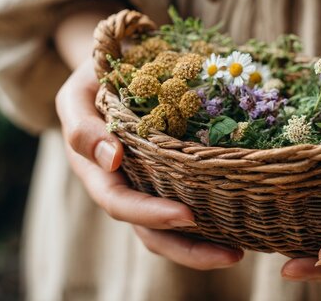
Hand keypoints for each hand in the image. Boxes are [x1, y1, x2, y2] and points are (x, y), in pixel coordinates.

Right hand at [54, 10, 242, 269]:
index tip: (187, 215)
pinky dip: (213, 219)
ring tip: (242, 250)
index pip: (121, 202)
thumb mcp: (78, 93)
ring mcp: (150, 184)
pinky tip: (242, 223)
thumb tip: (112, 159)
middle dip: (190, 248)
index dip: (150, 214)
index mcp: (97, 172)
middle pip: (151, 232)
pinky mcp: (173, 176)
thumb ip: (84, 126)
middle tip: (233, 254)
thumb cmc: (96, 78)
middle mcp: (125, 186)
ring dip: (205, 245)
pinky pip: (191, 201)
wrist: (116, 66)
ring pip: (173, 229)